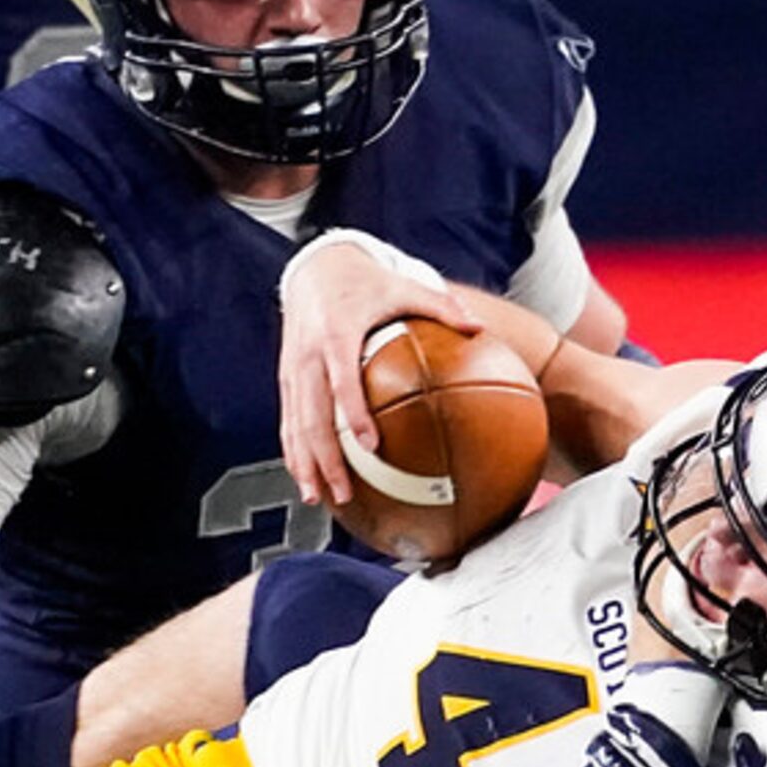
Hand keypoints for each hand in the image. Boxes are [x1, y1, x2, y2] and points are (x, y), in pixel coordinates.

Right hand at [277, 238, 478, 508]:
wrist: (317, 268)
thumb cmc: (366, 282)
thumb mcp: (402, 286)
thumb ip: (441, 306)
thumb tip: (479, 329)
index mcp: (336, 335)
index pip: (341, 381)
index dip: (352, 414)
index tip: (369, 445)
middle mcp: (309, 356)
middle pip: (312, 416)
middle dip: (325, 458)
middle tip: (344, 491)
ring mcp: (293, 371)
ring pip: (294, 426)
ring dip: (305, 464)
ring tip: (319, 498)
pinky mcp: (287, 379)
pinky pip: (288, 422)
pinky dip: (294, 453)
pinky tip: (307, 480)